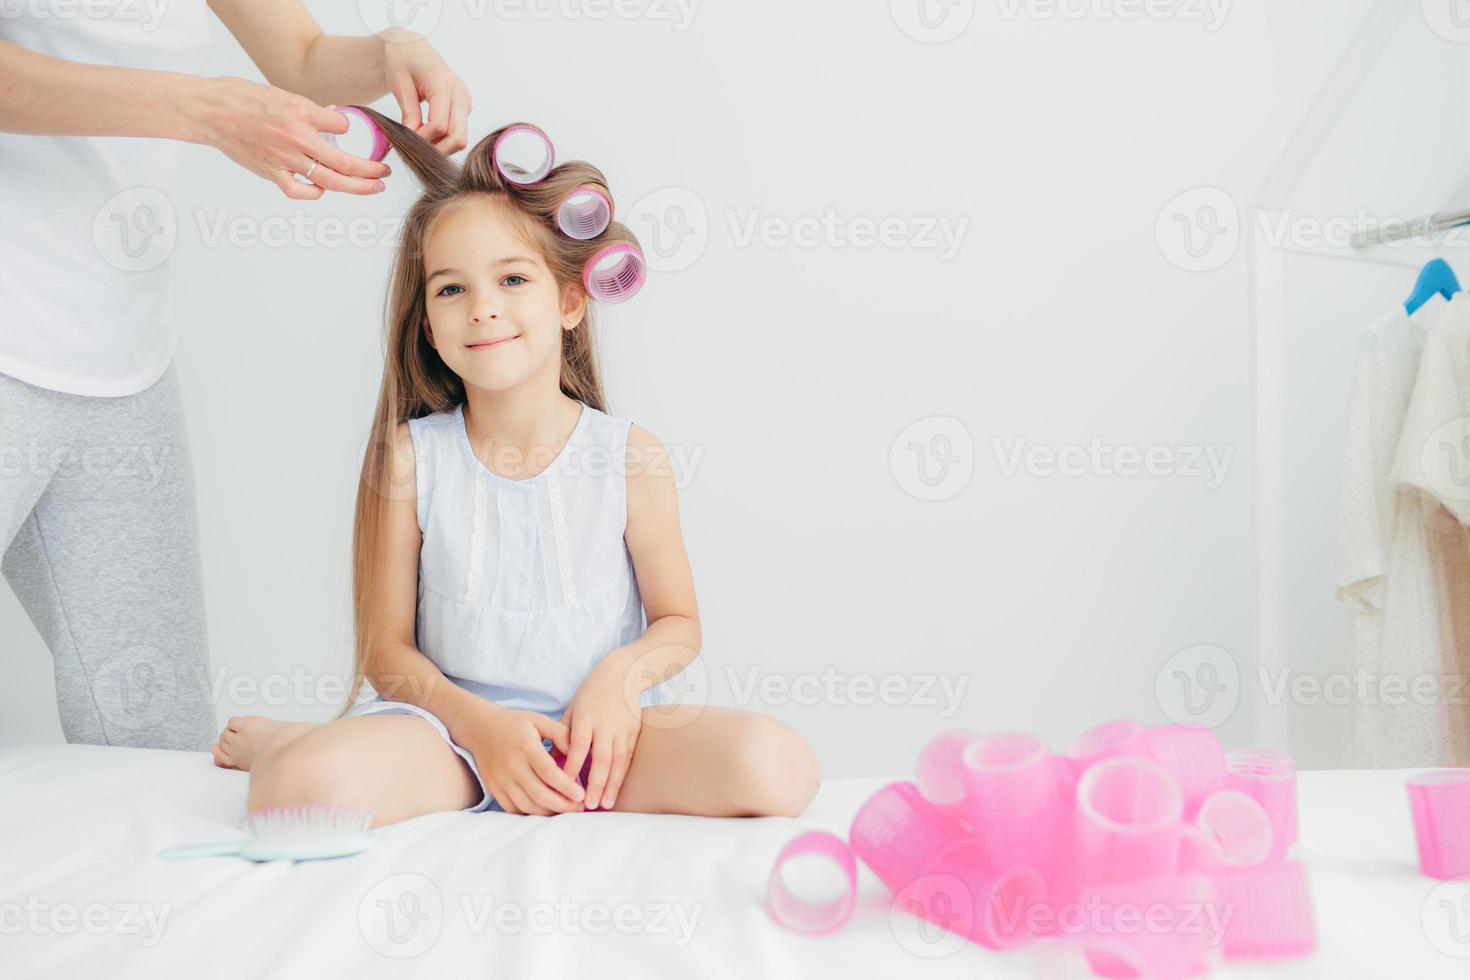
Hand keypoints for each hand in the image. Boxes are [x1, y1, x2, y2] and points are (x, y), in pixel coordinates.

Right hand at [189, 77, 389, 199]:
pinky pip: (298, 190)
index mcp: (298, 112)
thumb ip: (310, 110)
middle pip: (343, 161)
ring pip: (328, 179)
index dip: (346, 126)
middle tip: (386, 172)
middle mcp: (294, 137)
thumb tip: (335, 120)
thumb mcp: (281, 93)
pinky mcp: (269, 172)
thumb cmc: (242, 98)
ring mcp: (282, 158)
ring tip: (373, 187)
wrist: (207, 110)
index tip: (346, 129)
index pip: (340, 125)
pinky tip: (323, 189)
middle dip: (370, 169)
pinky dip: (314, 192)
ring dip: (356, 186)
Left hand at [380, 28, 470, 154]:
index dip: (423, 139)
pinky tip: (427, 135)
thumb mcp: (399, 84)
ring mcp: (465, 102)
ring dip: (440, 147)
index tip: (405, 140)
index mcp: (444, 84)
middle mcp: (460, 94)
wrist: (411, 46)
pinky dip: (443, 140)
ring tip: (419, 142)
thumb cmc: (403, 59)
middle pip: (457, 137)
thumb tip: (412, 139)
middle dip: (436, 149)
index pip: (439, 125)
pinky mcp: (463, 108)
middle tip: (414, 150)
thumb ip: (409, 112)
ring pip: (459, 139)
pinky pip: (458, 133)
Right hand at [460, 704, 585, 814]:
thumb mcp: (539, 720)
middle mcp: (512, 765)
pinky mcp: (493, 788)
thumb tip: (578, 751)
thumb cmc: (515, 724)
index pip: (548, 772)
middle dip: (562, 805)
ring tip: (566, 810)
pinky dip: (530, 813)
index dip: (566, 786)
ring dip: (548, 812)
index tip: (581, 795)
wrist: (480, 728)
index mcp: (525, 747)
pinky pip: (513, 808)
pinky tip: (545, 810)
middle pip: (539, 793)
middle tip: (579, 807)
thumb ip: (560, 733)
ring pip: (527, 805)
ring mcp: (501, 779)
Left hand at [562, 660, 642, 810]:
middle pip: (601, 758)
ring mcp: (623, 728)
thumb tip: (552, 761)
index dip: (573, 767)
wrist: (624, 674)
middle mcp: (605, 724)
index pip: (579, 746)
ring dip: (612, 785)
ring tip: (605, 804)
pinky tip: (617, 789)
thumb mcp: (574, 707)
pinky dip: (622, 774)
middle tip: (589, 805)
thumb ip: (564, 733)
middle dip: (595, 784)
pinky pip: (628, 756)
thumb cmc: (592, 692)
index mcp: (586, 716)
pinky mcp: (634, 731)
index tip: (566, 787)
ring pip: (618, 761)